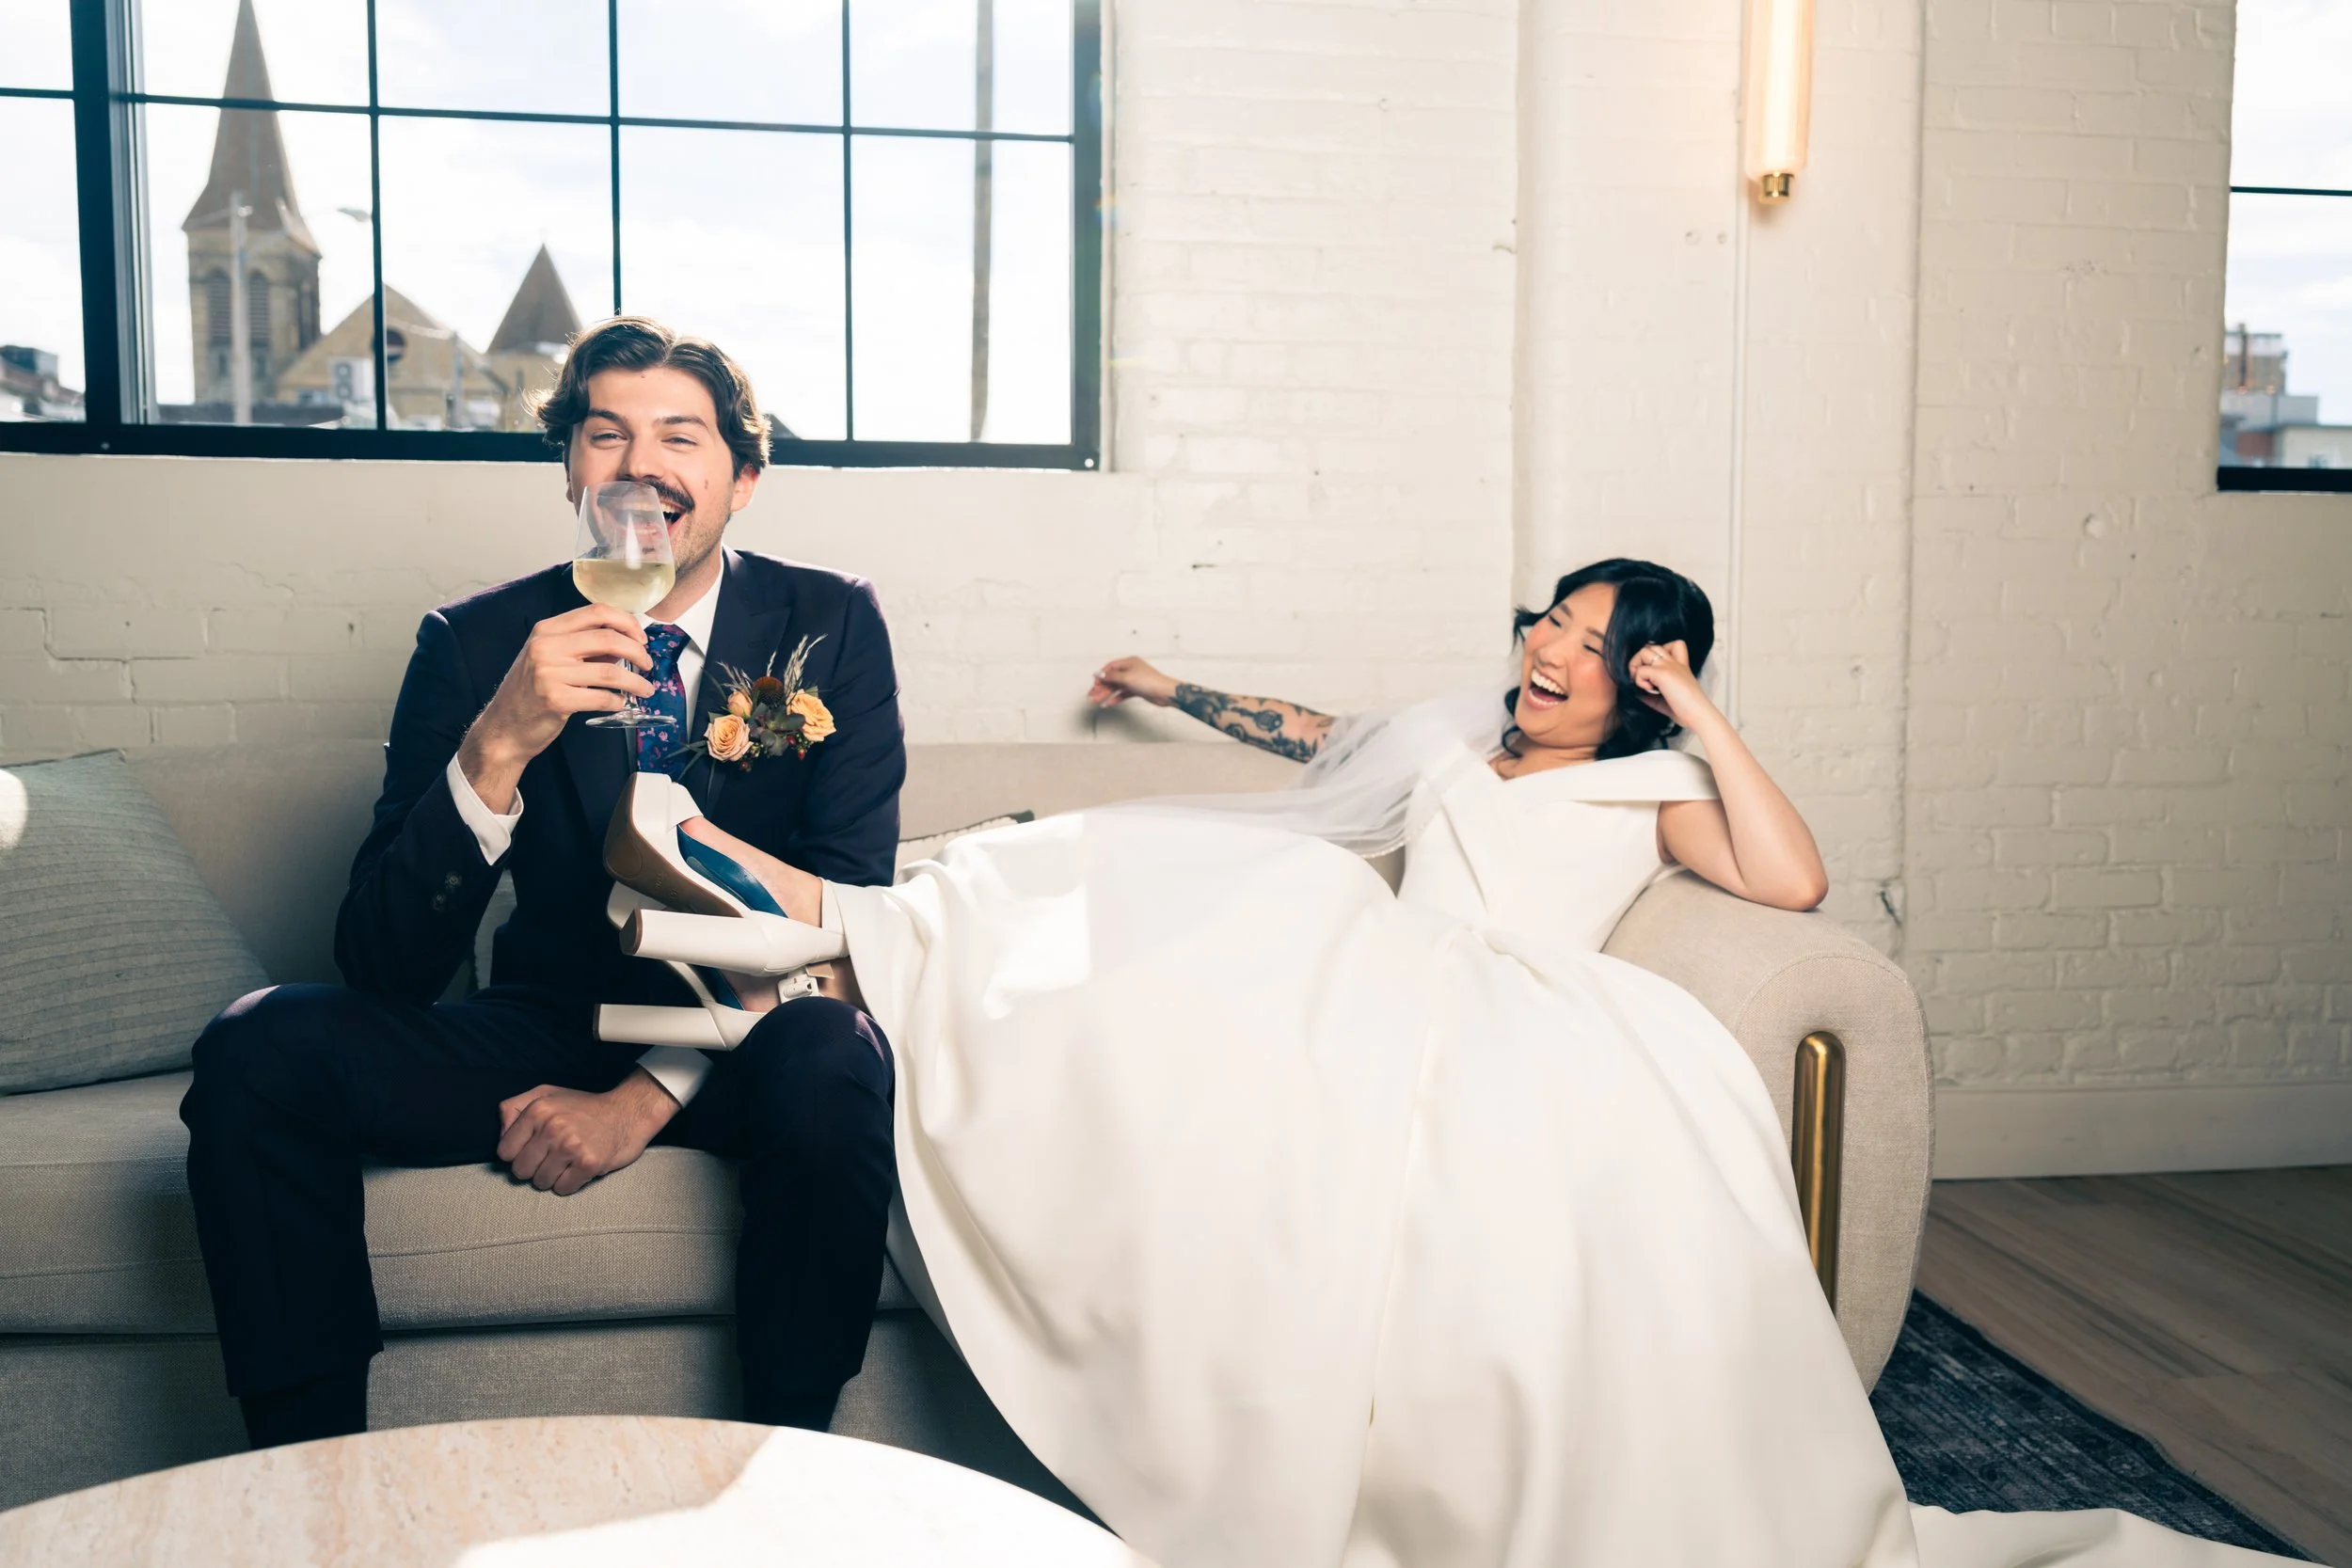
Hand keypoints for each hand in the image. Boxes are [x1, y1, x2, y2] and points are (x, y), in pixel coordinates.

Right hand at [459, 605, 653, 806]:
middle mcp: (546, 647)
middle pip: (609, 639)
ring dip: (636, 682)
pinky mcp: (556, 700)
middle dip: (637, 652)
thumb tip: (625, 641)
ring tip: (645, 689)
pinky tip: (620, 704)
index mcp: (547, 630)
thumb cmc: (530, 692)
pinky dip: (617, 702)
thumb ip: (583, 647)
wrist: (504, 728)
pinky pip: (601, 698)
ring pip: (611, 672)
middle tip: (647, 664)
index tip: (641, 638)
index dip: (626, 622)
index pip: (596, 612)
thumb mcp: (549, 658)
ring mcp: (550, 673)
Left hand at [495, 1070, 677, 1196]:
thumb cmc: (583, 1107)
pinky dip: (569, 1183)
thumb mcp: (546, 1094)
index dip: (517, 1154)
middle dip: (534, 1168)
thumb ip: (514, 1108)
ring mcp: (571, 1146)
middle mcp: (552, 1127)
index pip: (505, 1152)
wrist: (627, 1112)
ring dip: (552, 1177)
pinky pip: (563, 1189)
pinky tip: (578, 1168)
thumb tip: (501, 1134)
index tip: (533, 1149)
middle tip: (551, 1157)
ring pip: (541, 1182)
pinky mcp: (589, 1164)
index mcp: (538, 1110)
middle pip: (521, 1171)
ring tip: (567, 1162)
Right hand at [1087, 655, 1177, 707]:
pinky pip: (1122, 694)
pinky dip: (1115, 698)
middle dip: (1101, 687)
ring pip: (1116, 687)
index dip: (1101, 675)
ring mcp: (1133, 680)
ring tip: (1096, 702)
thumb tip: (1099, 674)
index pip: (1110, 667)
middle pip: (1111, 678)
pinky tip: (1108, 704)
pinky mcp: (1136, 690)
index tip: (1094, 684)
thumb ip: (1111, 676)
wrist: (1164, 693)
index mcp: (1129, 662)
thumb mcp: (1127, 677)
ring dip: (1106, 694)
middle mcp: (1130, 670)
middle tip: (1091, 696)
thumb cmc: (1149, 681)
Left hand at [1628, 640, 1709, 724]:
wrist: (1699, 715)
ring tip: (1642, 681)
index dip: (1657, 654)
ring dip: (1637, 665)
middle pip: (1651, 646)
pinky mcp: (1663, 674)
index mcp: (1680, 666)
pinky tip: (1649, 690)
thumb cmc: (1687, 710)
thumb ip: (1653, 694)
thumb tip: (1638, 693)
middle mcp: (1674, 663)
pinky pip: (1641, 670)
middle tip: (1642, 677)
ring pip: (1644, 651)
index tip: (1654, 671)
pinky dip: (1639, 680)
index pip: (1671, 645)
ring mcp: (1668, 666)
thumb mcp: (1667, 698)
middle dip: (1640, 660)